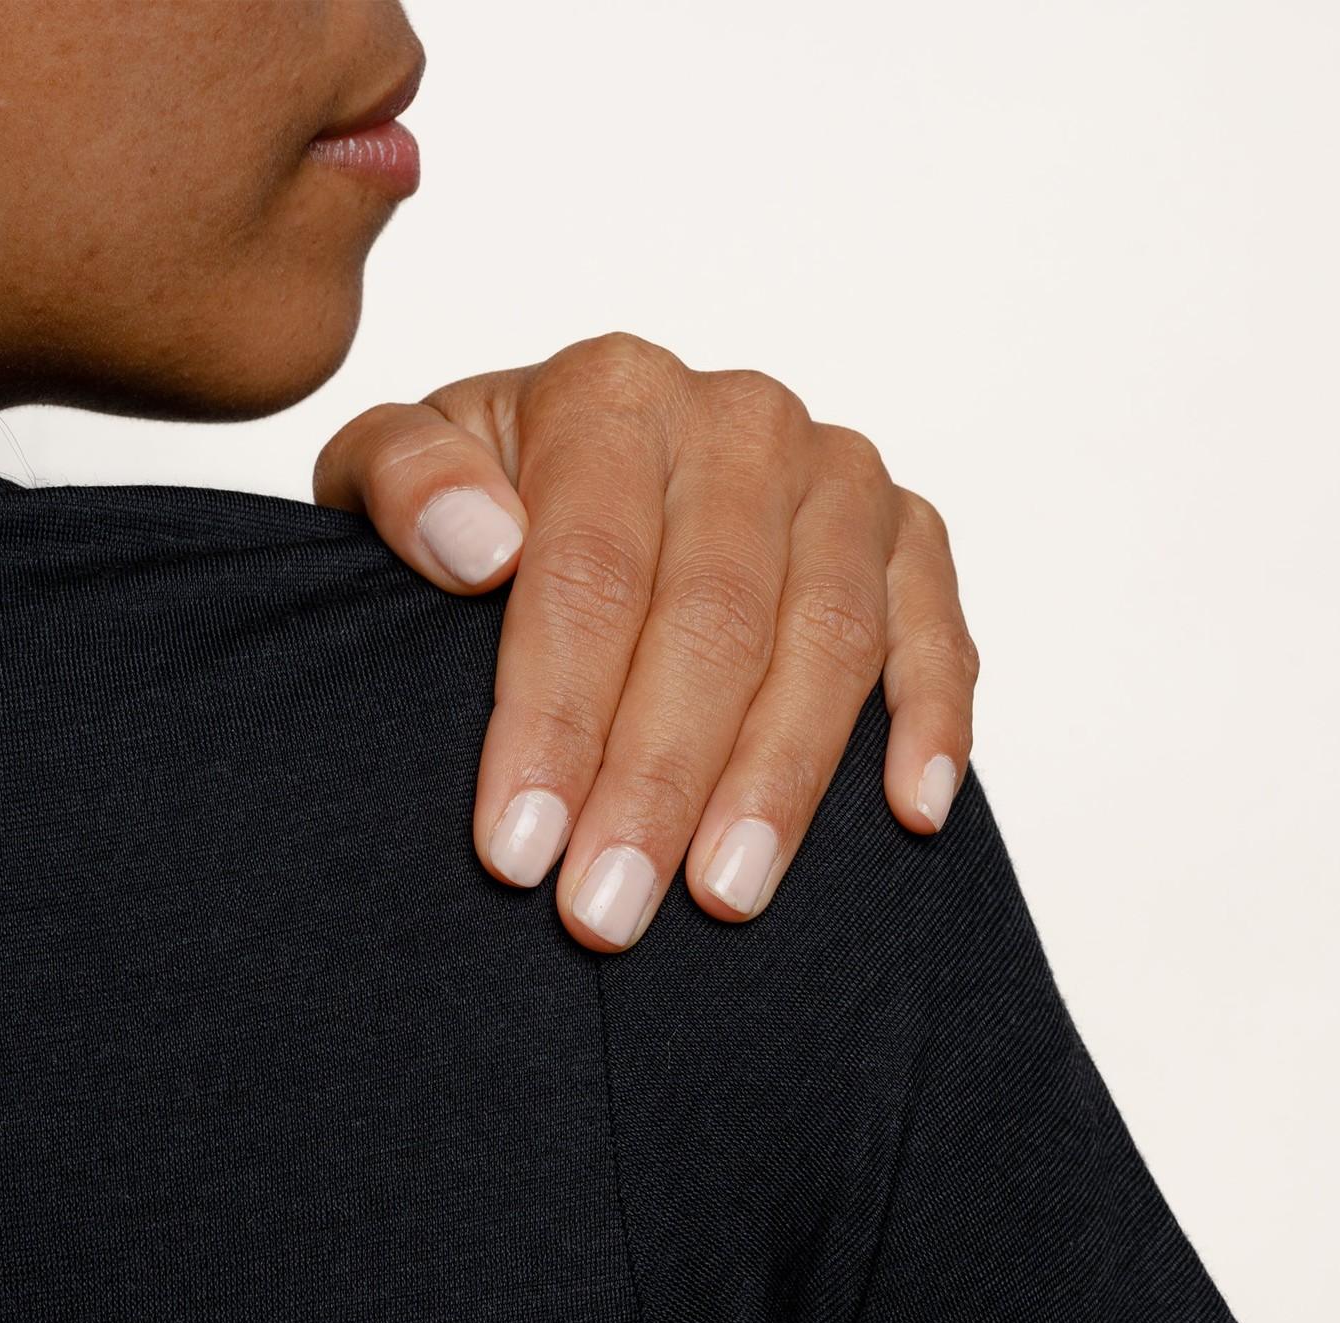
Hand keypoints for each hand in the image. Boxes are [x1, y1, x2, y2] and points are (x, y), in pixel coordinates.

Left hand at [312, 332, 979, 951]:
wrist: (582, 470)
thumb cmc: (490, 500)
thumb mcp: (400, 470)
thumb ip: (403, 483)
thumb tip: (479, 546)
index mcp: (613, 395)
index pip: (588, 575)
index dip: (553, 720)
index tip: (518, 851)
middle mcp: (742, 423)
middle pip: (712, 622)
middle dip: (654, 784)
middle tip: (607, 910)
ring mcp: (840, 481)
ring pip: (827, 643)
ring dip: (778, 783)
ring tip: (724, 897)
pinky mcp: (911, 540)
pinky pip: (940, 635)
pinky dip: (934, 725)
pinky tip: (909, 815)